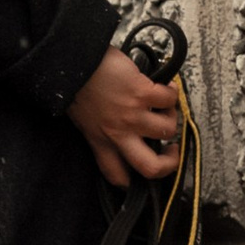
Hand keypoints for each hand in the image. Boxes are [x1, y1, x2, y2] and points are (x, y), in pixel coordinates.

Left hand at [70, 49, 180, 190]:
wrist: (72, 60)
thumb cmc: (75, 85)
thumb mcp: (82, 118)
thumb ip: (100, 131)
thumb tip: (121, 131)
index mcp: (100, 141)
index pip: (116, 175)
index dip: (132, 184)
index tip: (141, 177)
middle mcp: (117, 133)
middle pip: (151, 168)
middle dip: (169, 165)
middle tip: (171, 151)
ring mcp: (131, 115)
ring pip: (167, 130)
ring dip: (171, 117)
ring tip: (165, 107)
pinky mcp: (142, 94)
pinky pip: (169, 100)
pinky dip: (172, 93)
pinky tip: (166, 87)